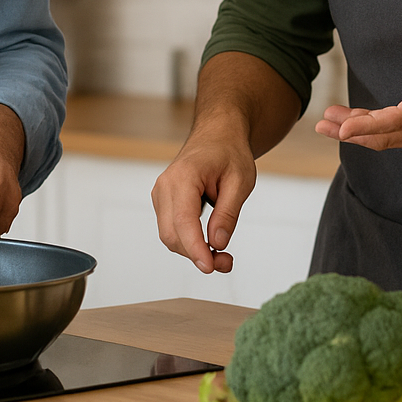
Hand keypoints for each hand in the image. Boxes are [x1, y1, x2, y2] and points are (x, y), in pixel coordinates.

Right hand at [150, 129, 255, 273]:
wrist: (217, 135)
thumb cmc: (229, 152)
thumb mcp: (240, 181)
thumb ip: (228, 213)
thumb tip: (217, 243)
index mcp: (183, 177)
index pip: (183, 221)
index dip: (195, 248)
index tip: (210, 266)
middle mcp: (165, 186)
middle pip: (172, 234)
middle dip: (197, 254)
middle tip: (226, 262)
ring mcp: (161, 194)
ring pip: (170, 236)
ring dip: (193, 251)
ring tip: (222, 255)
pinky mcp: (164, 202)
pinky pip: (172, 229)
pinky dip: (189, 242)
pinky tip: (209, 243)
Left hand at [315, 16, 401, 150]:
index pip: (400, 117)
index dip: (370, 123)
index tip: (344, 127)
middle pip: (385, 134)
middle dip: (351, 130)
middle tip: (321, 123)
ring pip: (385, 139)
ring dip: (355, 132)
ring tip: (325, 123)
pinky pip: (390, 137)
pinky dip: (367, 131)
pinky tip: (346, 122)